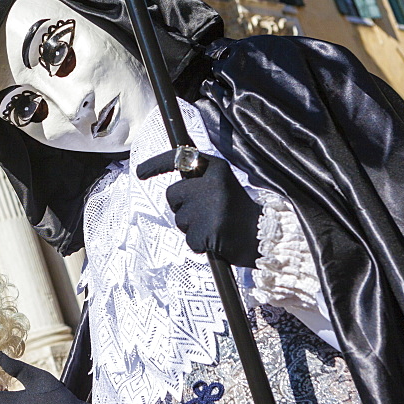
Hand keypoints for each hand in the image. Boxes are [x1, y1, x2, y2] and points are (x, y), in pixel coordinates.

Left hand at [136, 151, 260, 267]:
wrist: (263, 236)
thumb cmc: (238, 211)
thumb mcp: (222, 184)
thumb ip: (199, 180)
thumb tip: (174, 179)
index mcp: (216, 169)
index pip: (179, 159)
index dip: (156, 165)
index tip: (139, 172)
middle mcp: (211, 184)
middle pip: (171, 195)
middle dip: (180, 207)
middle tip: (204, 213)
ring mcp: (209, 208)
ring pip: (179, 220)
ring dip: (192, 227)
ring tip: (215, 225)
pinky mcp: (208, 231)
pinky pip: (189, 240)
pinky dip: (199, 244)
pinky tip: (216, 239)